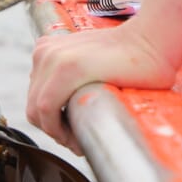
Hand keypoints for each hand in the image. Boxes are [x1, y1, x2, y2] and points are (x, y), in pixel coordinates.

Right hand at [27, 25, 177, 153]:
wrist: (148, 38)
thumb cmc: (145, 67)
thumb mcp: (123, 99)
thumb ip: (92, 117)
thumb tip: (82, 138)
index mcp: (67, 68)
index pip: (43, 112)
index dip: (57, 133)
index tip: (76, 143)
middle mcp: (52, 55)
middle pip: (34, 104)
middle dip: (51, 126)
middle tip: (73, 138)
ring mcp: (48, 48)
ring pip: (33, 93)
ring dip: (47, 111)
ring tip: (70, 120)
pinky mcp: (49, 45)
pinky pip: (38, 78)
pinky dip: (46, 92)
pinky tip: (65, 99)